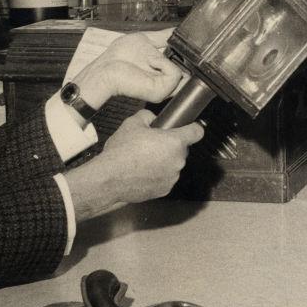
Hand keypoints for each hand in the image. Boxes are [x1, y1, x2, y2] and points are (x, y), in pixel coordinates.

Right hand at [64, 110, 203, 220]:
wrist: (109, 179)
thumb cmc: (122, 152)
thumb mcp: (132, 123)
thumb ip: (147, 116)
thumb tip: (152, 118)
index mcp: (175, 142)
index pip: (197, 132)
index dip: (193, 128)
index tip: (189, 128)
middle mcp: (178, 160)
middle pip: (182, 149)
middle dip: (170, 146)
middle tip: (152, 144)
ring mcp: (173, 177)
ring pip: (173, 164)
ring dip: (164, 161)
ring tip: (144, 160)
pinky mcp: (165, 190)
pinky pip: (166, 178)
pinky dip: (158, 176)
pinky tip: (143, 172)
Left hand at [73, 31, 185, 108]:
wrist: (107, 68)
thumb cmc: (120, 57)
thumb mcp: (147, 40)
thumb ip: (164, 37)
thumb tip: (178, 30)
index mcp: (165, 73)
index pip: (187, 67)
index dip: (186, 56)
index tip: (179, 47)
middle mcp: (167, 83)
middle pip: (189, 71)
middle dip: (178, 57)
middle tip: (155, 54)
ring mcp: (165, 89)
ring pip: (183, 71)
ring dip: (166, 60)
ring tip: (148, 60)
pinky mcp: (161, 92)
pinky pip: (175, 74)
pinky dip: (163, 63)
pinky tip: (149, 63)